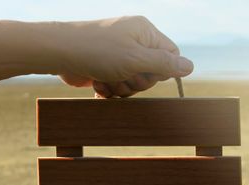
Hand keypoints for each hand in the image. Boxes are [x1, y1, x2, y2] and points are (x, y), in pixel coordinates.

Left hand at [56, 16, 193, 97]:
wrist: (59, 53)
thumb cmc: (97, 51)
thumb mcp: (136, 58)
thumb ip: (164, 64)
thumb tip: (190, 67)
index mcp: (145, 32)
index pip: (171, 55)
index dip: (161, 71)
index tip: (145, 72)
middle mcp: (133, 41)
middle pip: (152, 73)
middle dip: (136, 81)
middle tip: (122, 75)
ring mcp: (118, 55)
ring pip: (133, 83)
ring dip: (120, 87)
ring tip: (106, 79)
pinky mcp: (105, 68)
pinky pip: (117, 86)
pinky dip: (109, 89)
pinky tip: (97, 84)